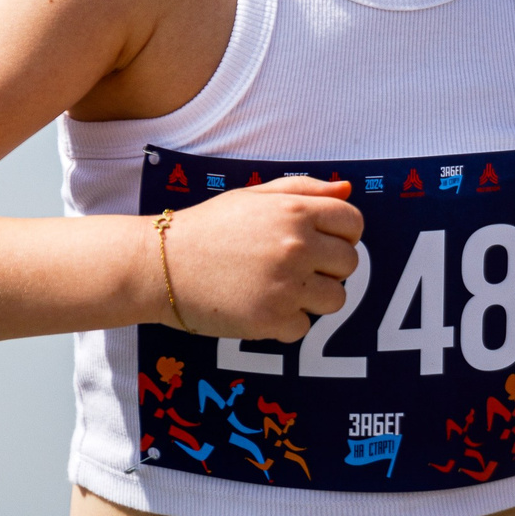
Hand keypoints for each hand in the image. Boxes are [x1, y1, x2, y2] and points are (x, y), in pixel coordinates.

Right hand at [157, 176, 361, 343]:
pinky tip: (259, 305)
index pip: (354, 223)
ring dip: (313, 297)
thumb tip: (347, 191)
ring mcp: (286, 285)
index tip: (320, 243)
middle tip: (294, 267)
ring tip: (279, 288)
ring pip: (336, 299)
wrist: (160, 264)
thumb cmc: (208, 227)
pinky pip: (304, 326)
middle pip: (349, 263)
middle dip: (328, 267)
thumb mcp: (254, 195)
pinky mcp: (272, 320)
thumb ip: (304, 189)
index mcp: (294, 211)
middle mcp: (296, 246)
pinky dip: (285, 322)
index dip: (341, 234)